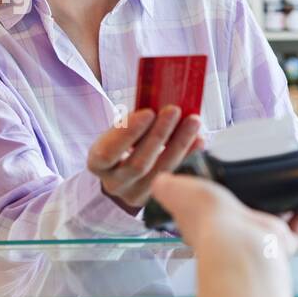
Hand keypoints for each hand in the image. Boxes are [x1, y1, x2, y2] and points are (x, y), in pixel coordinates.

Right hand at [88, 106, 204, 211]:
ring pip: (161, 171)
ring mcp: (137, 194)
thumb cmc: (120, 146)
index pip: (108, 152)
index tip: (148, 112)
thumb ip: (132, 123)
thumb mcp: (116, 134)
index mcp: (98, 164)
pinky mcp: (157, 197)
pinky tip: (199, 140)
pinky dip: (189, 157)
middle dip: (158, 135)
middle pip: (138, 164)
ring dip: (179, 144)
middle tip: (174, 111)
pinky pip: (176, 176)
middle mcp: (115, 183)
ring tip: (193, 121)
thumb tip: (159, 99)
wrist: (121, 175)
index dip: (128, 133)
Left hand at [150, 172, 297, 269]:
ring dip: (282, 202)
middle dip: (254, 194)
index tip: (230, 173)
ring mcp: (259, 240)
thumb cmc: (209, 220)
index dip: (219, 192)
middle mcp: (234, 234)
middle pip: (245, 210)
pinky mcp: (281, 243)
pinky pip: (297, 228)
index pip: (213, 207)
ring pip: (274, 219)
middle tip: (261, 172)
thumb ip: (166, 186)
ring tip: (286, 180)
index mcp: (208, 223)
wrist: (240, 244)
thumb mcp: (179, 191)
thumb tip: (161, 179)